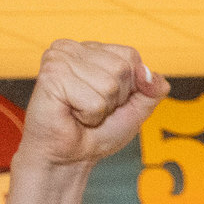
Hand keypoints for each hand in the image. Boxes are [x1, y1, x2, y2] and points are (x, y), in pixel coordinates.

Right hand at [18, 40, 164, 172]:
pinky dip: (90, 115)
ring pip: (109, 84)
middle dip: (115, 98)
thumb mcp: (137, 109)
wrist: (69, 156)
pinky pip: (93, 101)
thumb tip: (148, 72)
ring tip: (81, 111)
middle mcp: (72, 48)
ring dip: (102, 108)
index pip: (132, 56)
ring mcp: (59, 59)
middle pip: (122, 69)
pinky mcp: (51, 75)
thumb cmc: (99, 131)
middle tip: (92, 108)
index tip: (109, 99)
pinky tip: (72, 114)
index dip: (130, 87)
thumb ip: (152, 89)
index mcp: (91, 49)